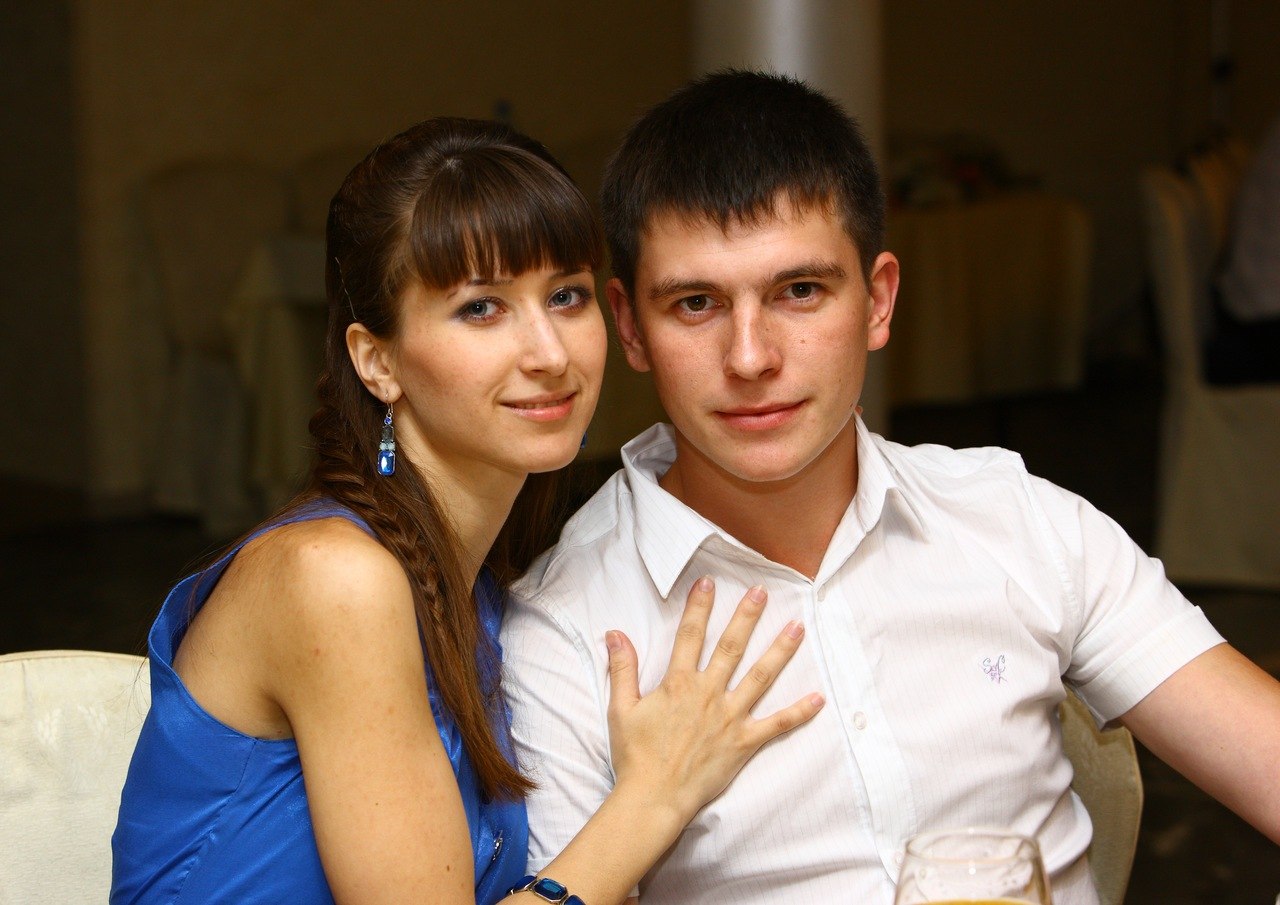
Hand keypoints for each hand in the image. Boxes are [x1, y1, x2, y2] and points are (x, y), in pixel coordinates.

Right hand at [604, 577, 822, 823]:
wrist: (653, 797)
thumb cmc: (635, 755)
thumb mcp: (621, 709)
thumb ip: (622, 669)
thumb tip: (614, 633)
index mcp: (678, 684)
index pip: (689, 636)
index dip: (698, 607)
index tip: (709, 582)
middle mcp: (708, 694)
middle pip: (731, 647)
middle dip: (747, 617)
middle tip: (762, 592)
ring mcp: (729, 718)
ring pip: (760, 677)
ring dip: (779, 651)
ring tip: (797, 628)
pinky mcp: (744, 743)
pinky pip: (776, 725)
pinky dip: (798, 712)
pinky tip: (818, 699)